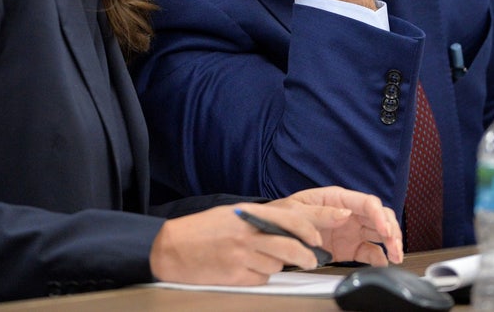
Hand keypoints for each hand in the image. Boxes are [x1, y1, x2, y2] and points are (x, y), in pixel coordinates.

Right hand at [149, 201, 345, 285]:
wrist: (170, 248)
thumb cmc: (201, 230)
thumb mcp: (232, 214)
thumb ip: (260, 219)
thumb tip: (292, 227)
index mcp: (247, 214)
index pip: (291, 219)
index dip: (313, 227)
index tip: (323, 234)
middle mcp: (246, 234)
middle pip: (291, 247)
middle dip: (306, 255)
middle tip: (311, 258)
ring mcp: (241, 257)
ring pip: (277, 266)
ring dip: (277, 265)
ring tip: (263, 260)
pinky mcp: (236, 276)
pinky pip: (261, 279)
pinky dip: (260, 276)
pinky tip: (246, 269)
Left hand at [270, 186, 402, 265]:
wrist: (272, 233)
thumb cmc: (282, 214)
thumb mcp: (295, 210)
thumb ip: (320, 212)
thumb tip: (345, 213)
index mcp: (337, 198)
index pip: (367, 202)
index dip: (379, 215)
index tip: (385, 230)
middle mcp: (349, 213)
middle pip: (380, 217)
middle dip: (392, 230)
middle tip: (394, 245)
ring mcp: (351, 230)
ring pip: (380, 234)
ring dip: (392, 244)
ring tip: (396, 256)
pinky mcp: (350, 248)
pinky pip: (370, 252)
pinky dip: (380, 258)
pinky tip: (384, 264)